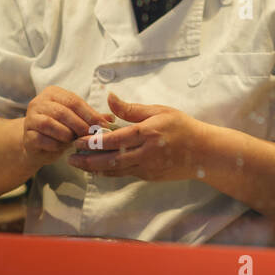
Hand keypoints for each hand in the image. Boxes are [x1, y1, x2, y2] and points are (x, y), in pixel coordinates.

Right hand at [22, 86, 112, 167]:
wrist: (38, 145)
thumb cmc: (61, 129)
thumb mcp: (77, 120)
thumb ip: (92, 117)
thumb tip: (110, 119)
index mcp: (53, 93)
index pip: (74, 101)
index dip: (90, 114)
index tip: (103, 125)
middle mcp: (39, 102)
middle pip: (62, 112)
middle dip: (80, 125)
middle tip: (91, 135)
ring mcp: (30, 118)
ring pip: (50, 124)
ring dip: (66, 134)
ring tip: (75, 141)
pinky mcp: (26, 135)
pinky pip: (42, 139)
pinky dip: (55, 144)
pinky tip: (62, 147)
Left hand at [67, 92, 211, 180]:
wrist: (203, 152)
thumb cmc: (182, 127)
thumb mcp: (159, 111)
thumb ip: (132, 109)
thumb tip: (110, 98)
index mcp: (147, 133)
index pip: (114, 140)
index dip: (93, 141)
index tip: (78, 139)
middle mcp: (145, 153)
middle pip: (110, 159)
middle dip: (88, 159)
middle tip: (70, 157)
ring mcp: (147, 167)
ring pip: (115, 171)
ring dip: (94, 168)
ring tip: (79, 165)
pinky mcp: (149, 176)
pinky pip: (124, 175)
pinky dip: (109, 173)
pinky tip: (98, 170)